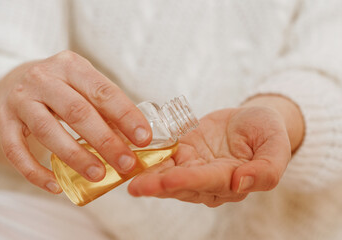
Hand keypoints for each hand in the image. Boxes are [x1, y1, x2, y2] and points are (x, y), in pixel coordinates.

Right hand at [0, 50, 151, 192]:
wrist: (15, 82)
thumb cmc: (61, 88)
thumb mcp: (83, 86)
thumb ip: (105, 108)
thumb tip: (133, 140)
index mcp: (71, 65)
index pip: (103, 91)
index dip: (126, 116)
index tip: (143, 138)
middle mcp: (43, 78)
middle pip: (77, 112)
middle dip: (106, 141)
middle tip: (126, 163)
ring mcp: (20, 99)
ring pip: (48, 131)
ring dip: (76, 156)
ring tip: (99, 175)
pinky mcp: (3, 121)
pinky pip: (16, 151)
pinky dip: (36, 172)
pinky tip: (56, 186)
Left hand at [128, 96, 303, 206]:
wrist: (252, 121)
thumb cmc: (267, 133)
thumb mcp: (275, 146)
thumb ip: (265, 169)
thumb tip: (241, 183)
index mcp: (231, 181)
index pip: (206, 183)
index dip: (186, 182)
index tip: (166, 180)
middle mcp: (208, 180)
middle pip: (180, 184)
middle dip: (157, 185)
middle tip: (134, 185)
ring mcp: (192, 166)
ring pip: (167, 174)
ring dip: (147, 175)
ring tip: (126, 173)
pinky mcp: (182, 151)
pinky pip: (163, 156)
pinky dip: (147, 157)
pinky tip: (131, 154)